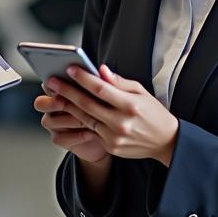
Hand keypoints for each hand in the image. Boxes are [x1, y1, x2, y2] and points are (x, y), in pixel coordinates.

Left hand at [46, 64, 178, 165]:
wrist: (166, 141)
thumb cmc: (153, 112)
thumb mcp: (141, 91)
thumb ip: (119, 82)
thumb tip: (100, 70)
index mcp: (131, 105)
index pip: (100, 89)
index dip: (83, 78)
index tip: (69, 69)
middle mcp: (121, 122)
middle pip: (87, 104)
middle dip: (67, 91)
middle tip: (51, 81)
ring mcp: (115, 137)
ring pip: (85, 118)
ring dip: (68, 105)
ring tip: (55, 94)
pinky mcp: (111, 147)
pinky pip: (91, 130)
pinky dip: (80, 119)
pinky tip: (70, 109)